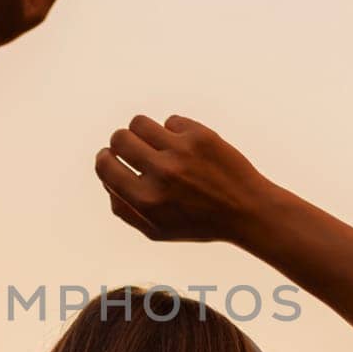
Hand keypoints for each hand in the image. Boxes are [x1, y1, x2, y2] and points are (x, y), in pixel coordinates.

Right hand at [95, 115, 273, 242]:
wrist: (247, 210)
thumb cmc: (199, 223)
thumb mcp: (156, 230)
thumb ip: (125, 209)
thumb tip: (107, 181)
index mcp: (146, 200)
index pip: (105, 165)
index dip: (105, 158)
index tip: (112, 157)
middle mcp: (160, 173)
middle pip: (119, 138)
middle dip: (121, 143)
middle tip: (134, 150)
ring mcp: (180, 151)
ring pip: (140, 122)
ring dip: (143, 132)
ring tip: (156, 143)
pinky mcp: (200, 135)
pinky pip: (171, 121)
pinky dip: (173, 132)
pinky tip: (185, 147)